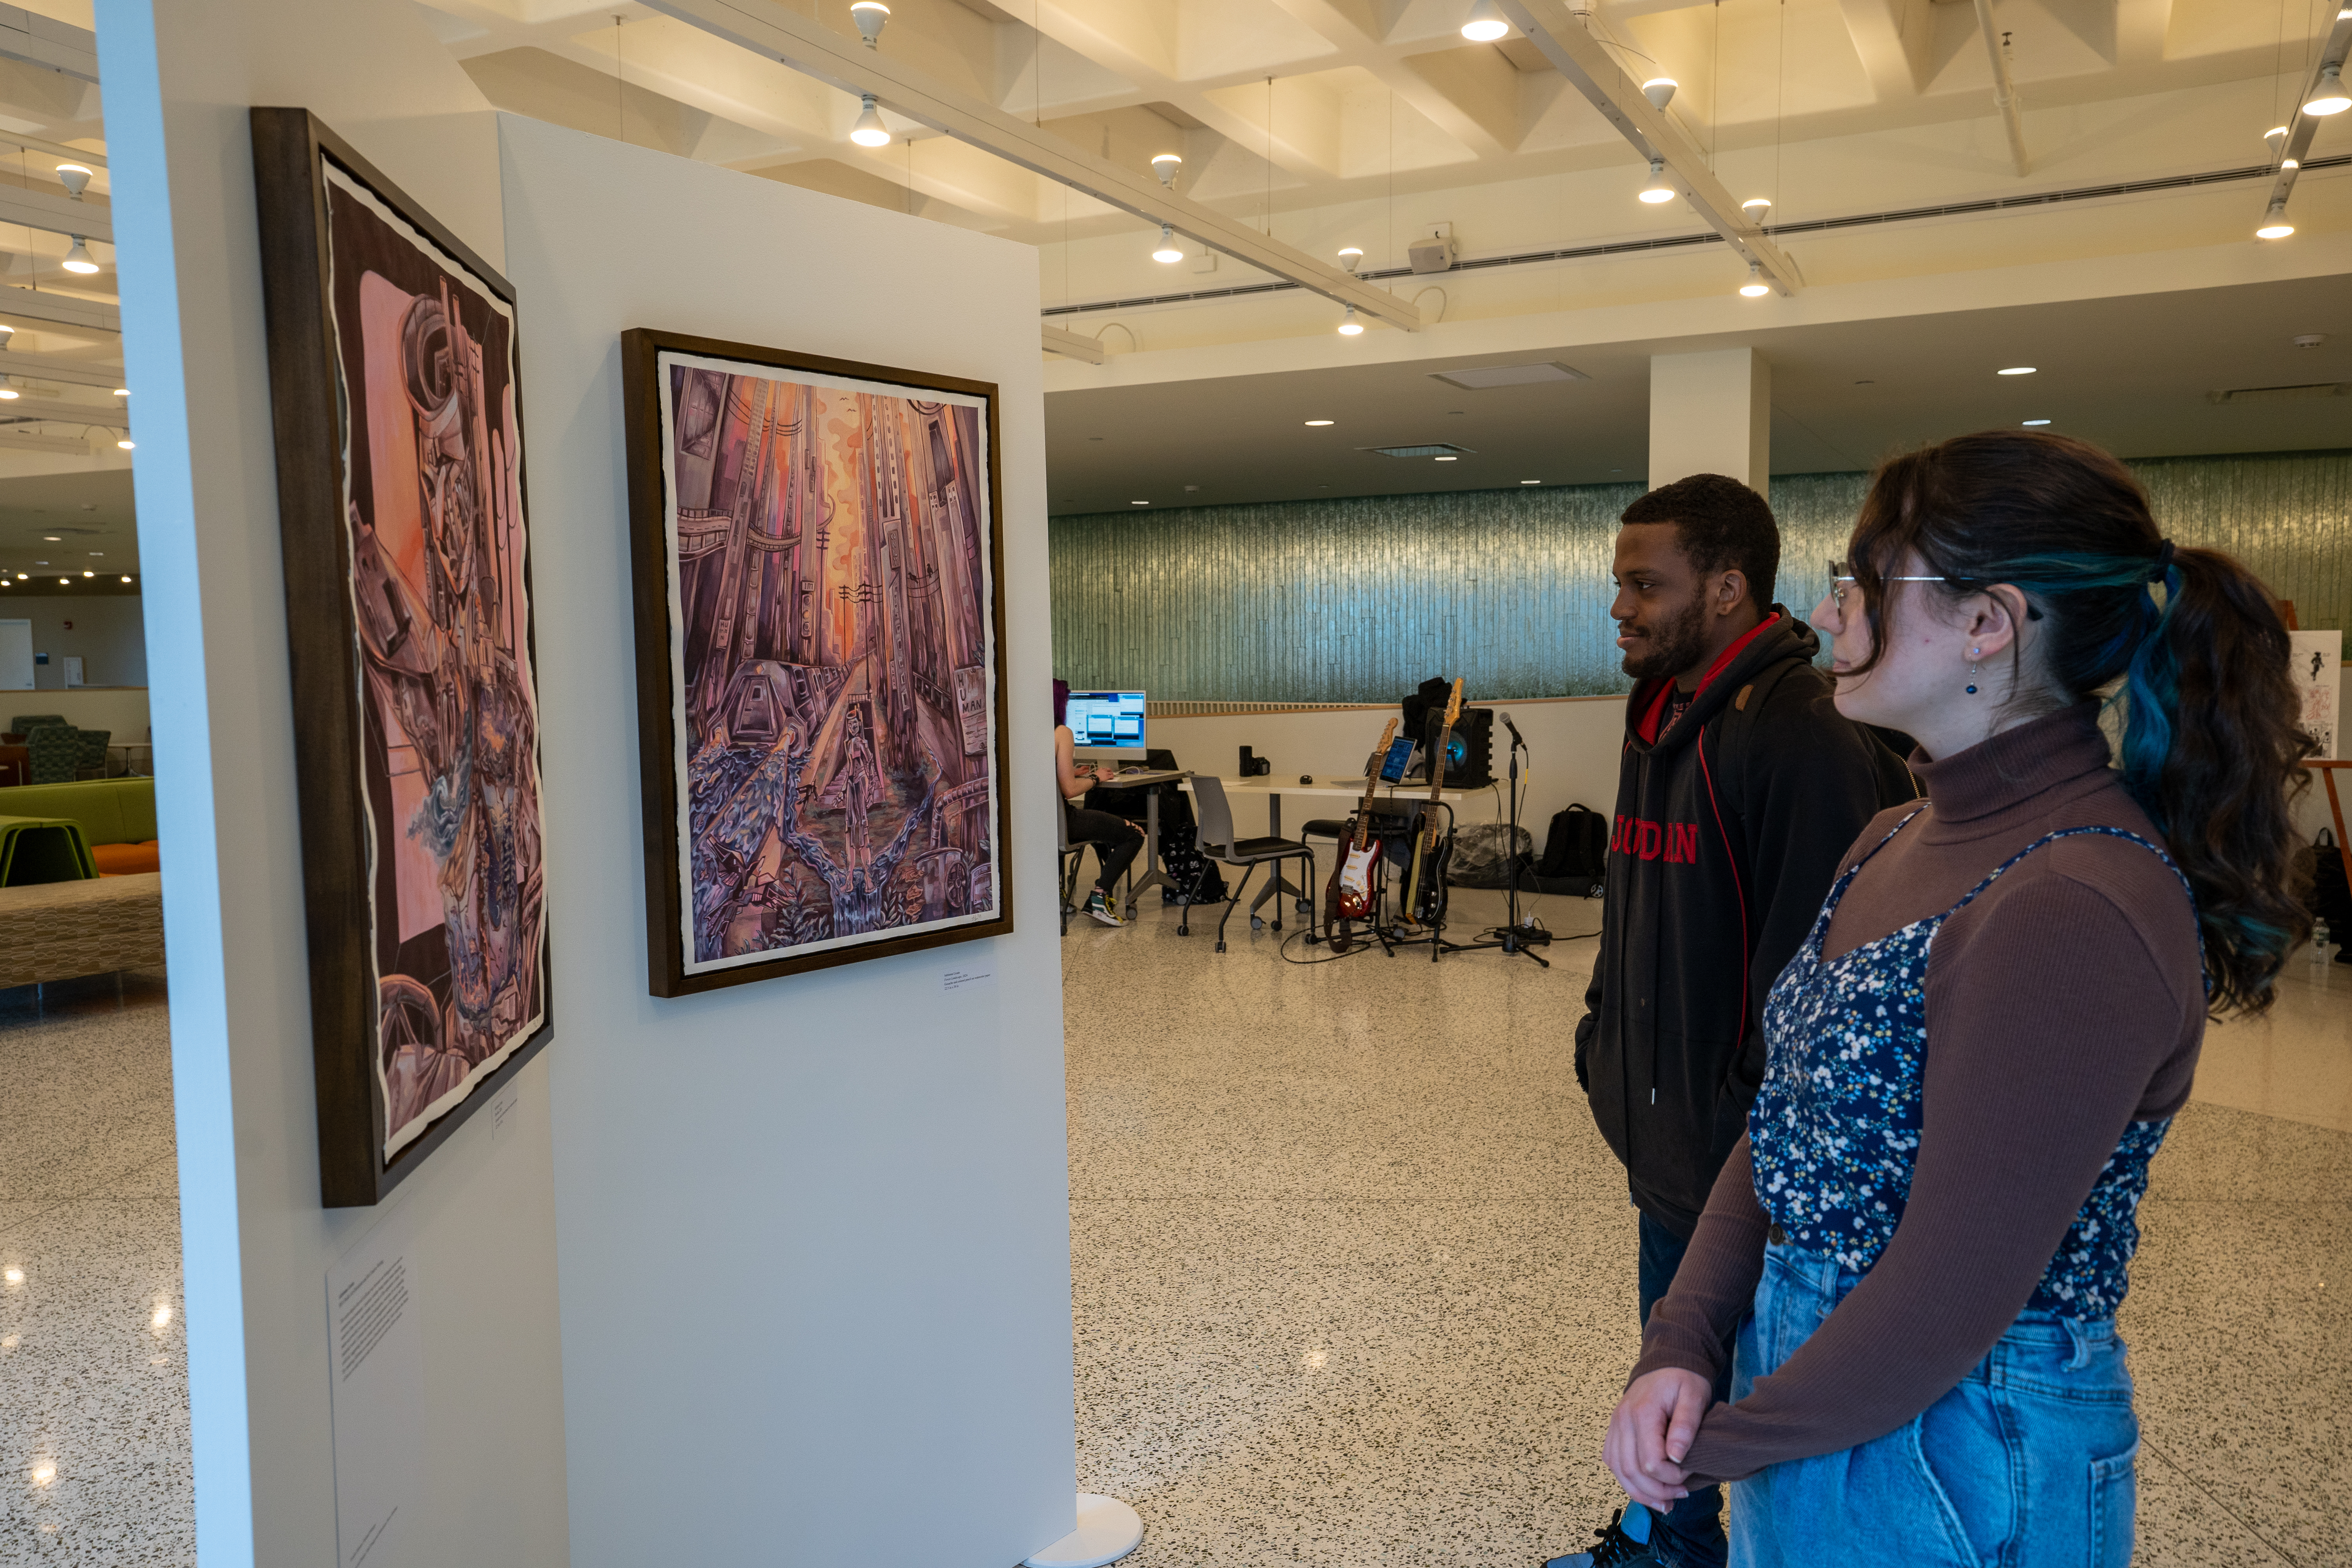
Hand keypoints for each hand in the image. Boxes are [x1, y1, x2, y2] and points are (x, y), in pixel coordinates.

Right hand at [1094, 763, 1116, 781]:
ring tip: (1112, 775)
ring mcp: (1106, 773)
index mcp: (1101, 768)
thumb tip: (1098, 773)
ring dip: (1112, 774)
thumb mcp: (1096, 772)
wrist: (1095, 778)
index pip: (1105, 768)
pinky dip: (1112, 777)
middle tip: (1110, 772)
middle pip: (1109, 769)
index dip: (1106, 770)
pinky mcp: (1107, 776)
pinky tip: (1112, 778)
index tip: (1106, 771)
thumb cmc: (1094, 776)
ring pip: (1111, 773)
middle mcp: (1104, 770)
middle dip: (1110, 771)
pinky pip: (1111, 776)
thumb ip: (1098, 772)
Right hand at [1603, 1368, 1710, 1509]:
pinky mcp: (1614, 1431)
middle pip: (1631, 1471)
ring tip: (1665, 1502)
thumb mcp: (1694, 1397)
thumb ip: (1686, 1426)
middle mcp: (1622, 1421)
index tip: (1690, 1472)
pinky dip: (1628, 1480)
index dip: (1671, 1476)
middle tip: (1681, 1495)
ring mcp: (1615, 1426)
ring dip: (1641, 1493)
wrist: (1666, 1364)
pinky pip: (1613, 1462)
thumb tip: (1676, 1457)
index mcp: (1642, 1413)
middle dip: (1657, 1491)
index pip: (1650, 1461)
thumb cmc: (1683, 1380)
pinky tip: (1646, 1487)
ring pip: (1619, 1471)